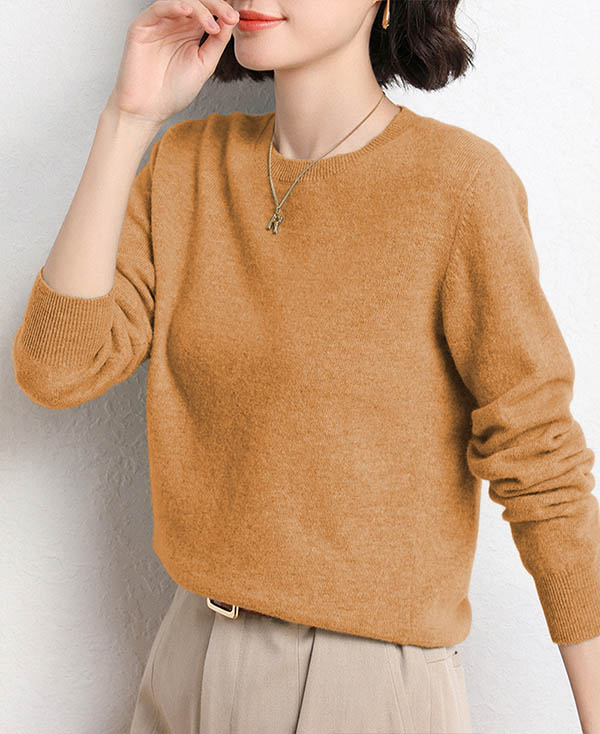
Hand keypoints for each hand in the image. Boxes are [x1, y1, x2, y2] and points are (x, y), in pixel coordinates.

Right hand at [105, 0, 238, 125]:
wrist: (150, 109)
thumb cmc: (174, 90)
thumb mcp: (204, 64)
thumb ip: (217, 42)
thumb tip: (232, 19)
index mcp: (189, 32)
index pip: (208, 11)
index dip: (221, 11)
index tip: (235, 19)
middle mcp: (174, 24)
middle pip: (196, 3)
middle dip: (215, 6)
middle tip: (229, 17)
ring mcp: (158, 24)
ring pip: (181, 2)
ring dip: (200, 9)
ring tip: (212, 26)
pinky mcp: (141, 26)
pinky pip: (159, 8)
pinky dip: (174, 6)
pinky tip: (189, 12)